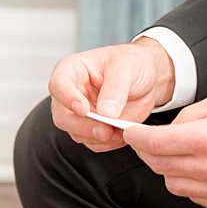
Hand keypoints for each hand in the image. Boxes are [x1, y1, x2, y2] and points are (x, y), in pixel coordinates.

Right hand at [46, 39, 174, 152]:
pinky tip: (122, 133)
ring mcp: (81, 114)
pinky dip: (109, 143)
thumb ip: (115, 89)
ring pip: (76, 133)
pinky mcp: (93, 129)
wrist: (148, 79)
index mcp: (73, 70)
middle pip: (62, 116)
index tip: (84, 109)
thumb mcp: (126, 67)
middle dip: (82, 126)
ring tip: (120, 129)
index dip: (67, 98)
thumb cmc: (132, 64)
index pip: (58, 84)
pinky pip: (94, 143)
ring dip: (98, 137)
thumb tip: (106, 112)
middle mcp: (72, 93)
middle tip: (105, 130)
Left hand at [122, 91, 206, 207]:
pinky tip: (202, 169)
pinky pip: (195, 197)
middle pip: (160, 167)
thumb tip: (166, 131)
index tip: (130, 134)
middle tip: (148, 142)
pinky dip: (191, 183)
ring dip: (170, 169)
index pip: (155, 145)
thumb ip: (189, 116)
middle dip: (148, 153)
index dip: (136, 139)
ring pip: (174, 185)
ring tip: (182, 154)